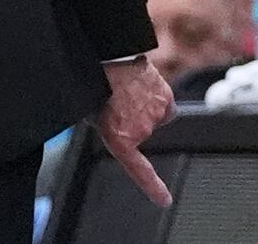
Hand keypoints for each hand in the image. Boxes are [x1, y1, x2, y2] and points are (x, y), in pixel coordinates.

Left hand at [95, 58, 174, 207]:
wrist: (109, 56)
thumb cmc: (94, 82)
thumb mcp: (91, 111)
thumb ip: (107, 125)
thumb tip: (113, 126)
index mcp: (119, 138)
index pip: (139, 170)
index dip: (153, 188)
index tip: (165, 200)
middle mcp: (141, 131)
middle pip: (140, 131)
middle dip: (130, 118)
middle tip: (115, 99)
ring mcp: (155, 116)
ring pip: (153, 117)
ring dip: (143, 106)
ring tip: (127, 89)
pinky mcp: (167, 100)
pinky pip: (164, 104)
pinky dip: (155, 96)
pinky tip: (142, 85)